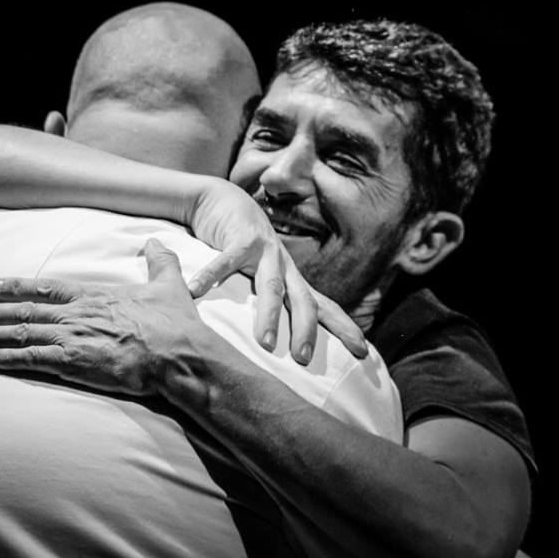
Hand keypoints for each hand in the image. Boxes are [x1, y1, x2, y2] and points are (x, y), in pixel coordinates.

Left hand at [0, 239, 206, 396]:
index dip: (19, 287)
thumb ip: (161, 262)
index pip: (48, 288)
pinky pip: (34, 360)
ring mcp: (74, 338)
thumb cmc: (174, 323)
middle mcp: (78, 315)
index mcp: (95, 297)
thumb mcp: (169, 285)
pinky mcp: (75, 363)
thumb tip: (156, 241)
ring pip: (23, 334)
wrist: (177, 354)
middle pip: (25, 312)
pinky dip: (11, 359)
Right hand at [187, 180, 366, 360]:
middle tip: (304, 359)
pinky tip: (194, 291)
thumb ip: (265, 299)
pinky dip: (210, 277)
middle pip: (303, 300)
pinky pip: (225, 261)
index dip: (343, 327)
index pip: (323, 305)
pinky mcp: (240, 236)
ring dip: (270, 314)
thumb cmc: (240, 243)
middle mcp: (283, 265)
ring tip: (266, 342)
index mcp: (291, 277)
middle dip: (307, 329)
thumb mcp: (258, 273)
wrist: (221, 198)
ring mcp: (264, 249)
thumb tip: (269, 341)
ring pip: (272, 286)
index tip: (363, 351)